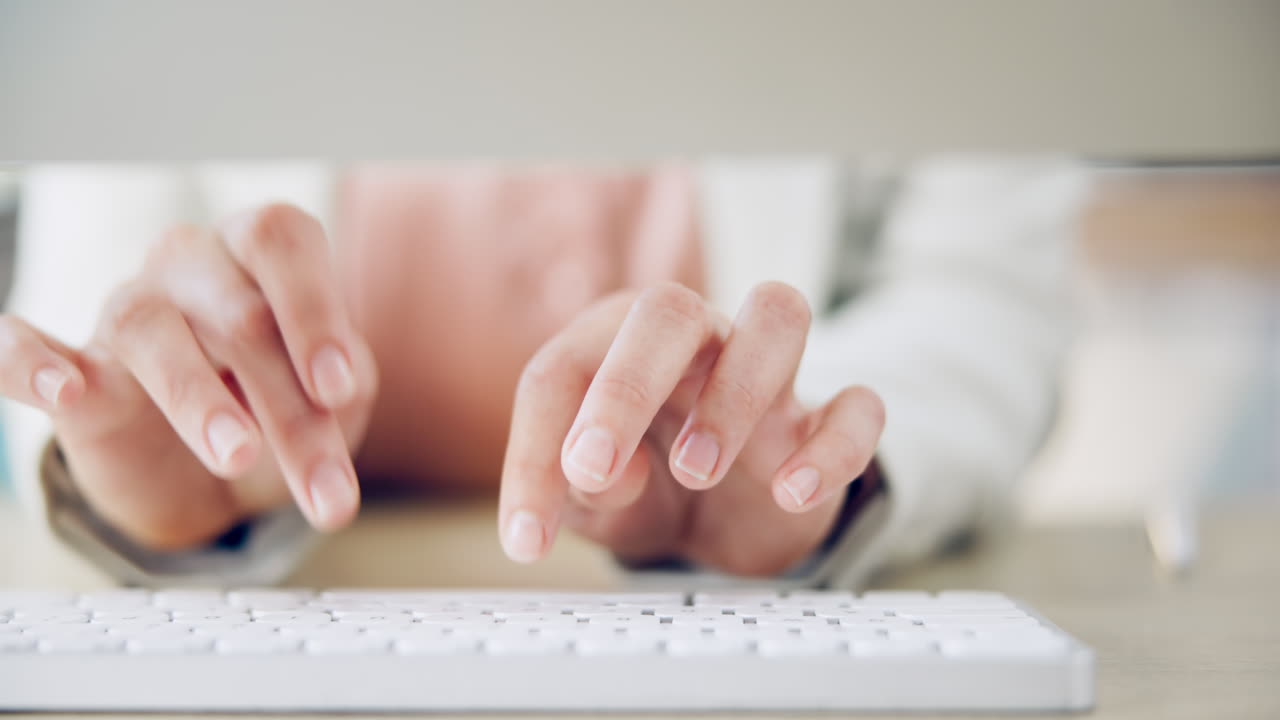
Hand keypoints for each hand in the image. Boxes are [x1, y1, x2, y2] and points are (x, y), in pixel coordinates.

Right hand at [0, 204, 377, 549]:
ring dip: (196, 398)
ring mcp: (127, 311)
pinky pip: (24, 347)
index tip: (340, 390)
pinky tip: (63, 389)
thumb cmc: (284, 408)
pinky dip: (31, 362)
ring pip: (150, 331)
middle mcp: (191, 264)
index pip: (281, 242)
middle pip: (238, 313)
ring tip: (238, 457)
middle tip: (323, 486)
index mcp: (260, 252)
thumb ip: (336, 393)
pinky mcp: (72, 371)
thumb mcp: (330, 406)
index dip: (314, 310)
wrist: (221, 473)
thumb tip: (329, 400)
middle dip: (289, 408)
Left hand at [498, 281, 884, 574]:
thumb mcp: (590, 498)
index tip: (528, 537)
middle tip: (597, 465)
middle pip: (670, 309)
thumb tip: (602, 470)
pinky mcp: (824, 420)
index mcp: (615, 343)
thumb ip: (576, 484)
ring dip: (734, 392)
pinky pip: (858, 406)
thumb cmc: (640, 486)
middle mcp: (696, 339)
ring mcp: (770, 372)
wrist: (718, 521)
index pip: (564, 369)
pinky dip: (832, 448)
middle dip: (627, 385)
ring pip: (779, 315)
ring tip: (695, 469)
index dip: (536, 450)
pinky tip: (789, 494)